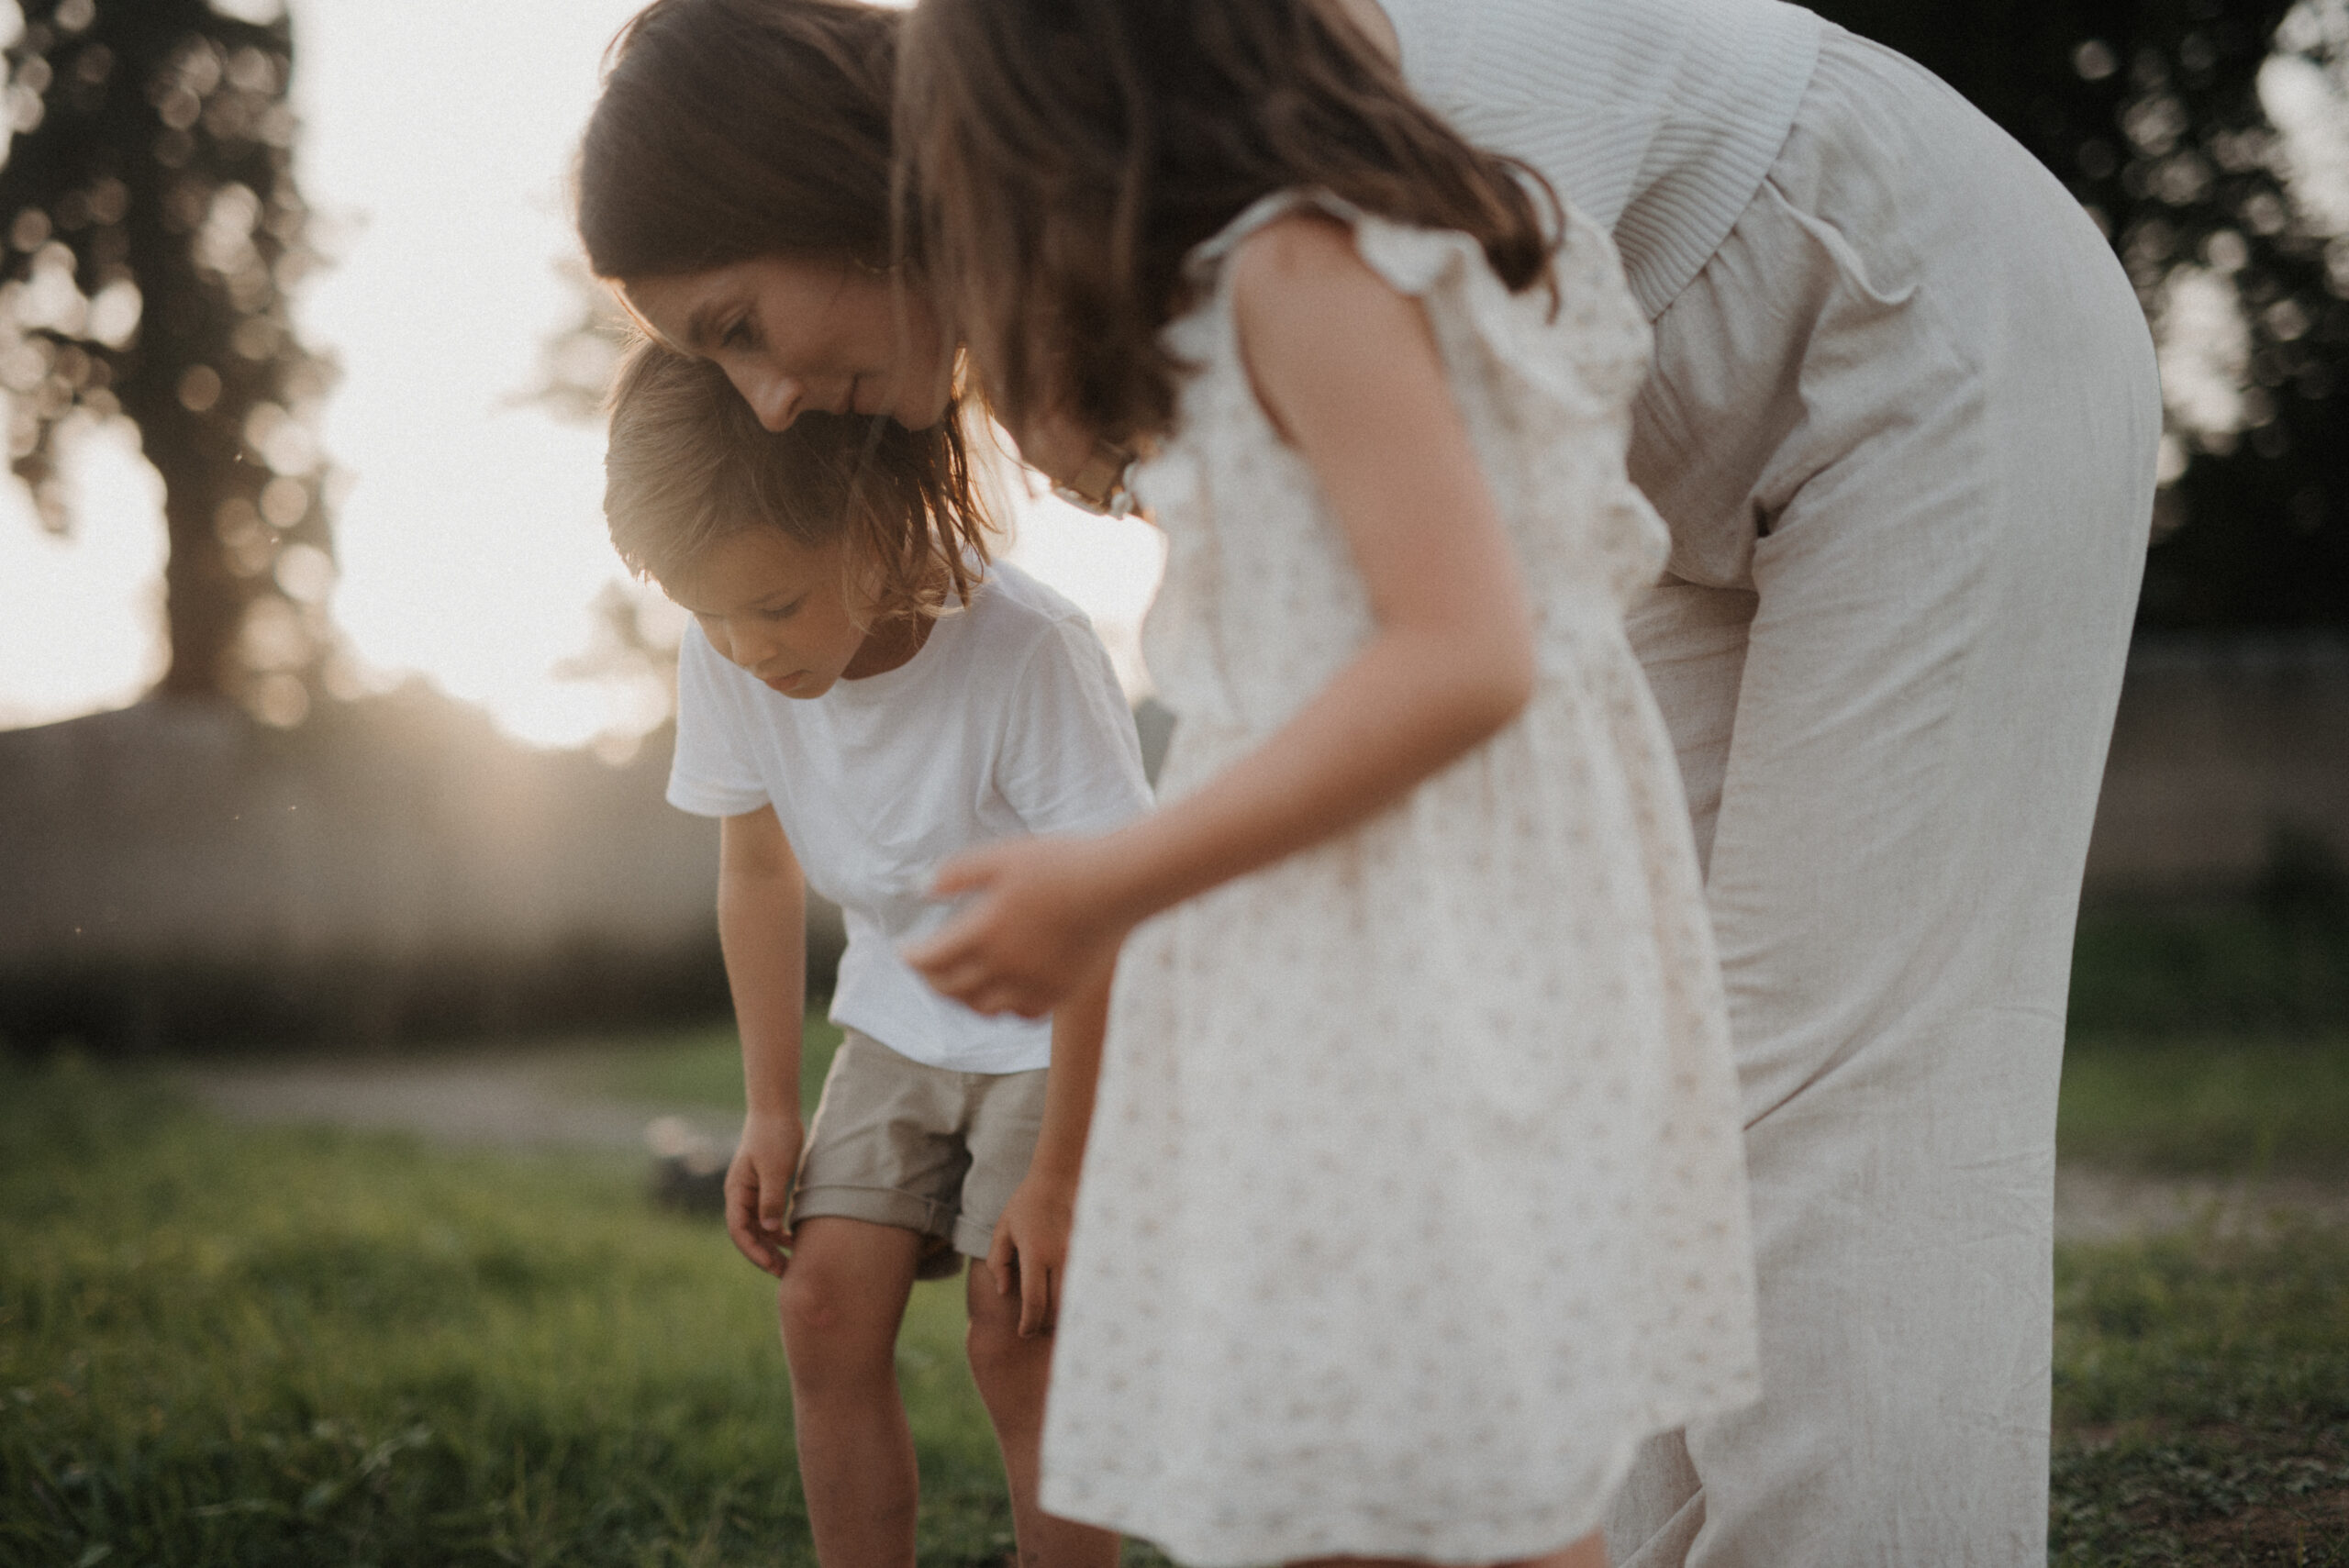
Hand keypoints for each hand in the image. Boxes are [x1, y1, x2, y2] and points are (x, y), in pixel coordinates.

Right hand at [724, 1112, 802, 1278]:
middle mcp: (741, 1196)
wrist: (777, 1110)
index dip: (753, 1251)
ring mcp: (753, 1193)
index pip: (739, 1231)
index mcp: (737, 1192)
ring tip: (792, 1264)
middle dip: (764, 1255)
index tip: (771, 1265)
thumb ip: (771, 1198)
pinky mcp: (767, 1188)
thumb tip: (770, 1229)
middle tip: (785, 1273)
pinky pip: (770, 1217)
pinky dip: (780, 1231)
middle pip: (749, 1234)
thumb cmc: (774, 1135)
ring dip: (773, 1246)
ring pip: (760, 1228)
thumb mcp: (775, 1168)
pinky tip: (795, 1240)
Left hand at [905, 835, 1130, 1017]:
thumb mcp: (1002, 856)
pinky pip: (1020, 1014)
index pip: (930, 960)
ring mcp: (1034, 985)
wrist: (1119, 885)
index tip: (903, 951)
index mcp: (984, 932)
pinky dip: (1002, 1008)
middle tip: (924, 969)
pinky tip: (1001, 995)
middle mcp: (1005, 967)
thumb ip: (956, 874)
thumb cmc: (1060, 863)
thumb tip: (919, 889)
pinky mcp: (1060, 993)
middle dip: (930, 980)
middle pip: (950, 989)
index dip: (910, 958)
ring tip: (957, 984)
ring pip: (983, 1008)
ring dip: (961, 998)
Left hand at [986, 1171, 1077, 1335]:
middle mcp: (1060, 1257)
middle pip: (1057, 1307)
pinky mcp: (1090, 1251)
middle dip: (1045, 1324)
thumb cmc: (1027, 1203)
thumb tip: (1005, 1291)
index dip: (1028, 1324)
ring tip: (1049, 1317)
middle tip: (1035, 1328)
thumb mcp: (1003, 1229)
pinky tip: (1065, 1299)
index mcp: (1036, 1253)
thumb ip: (999, 1262)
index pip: (1034, 1303)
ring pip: (1074, 1298)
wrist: (1059, 1176)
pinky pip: (1083, 1284)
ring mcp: (1078, 1254)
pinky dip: (1075, 1297)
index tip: (1023, 1332)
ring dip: (1062, 1313)